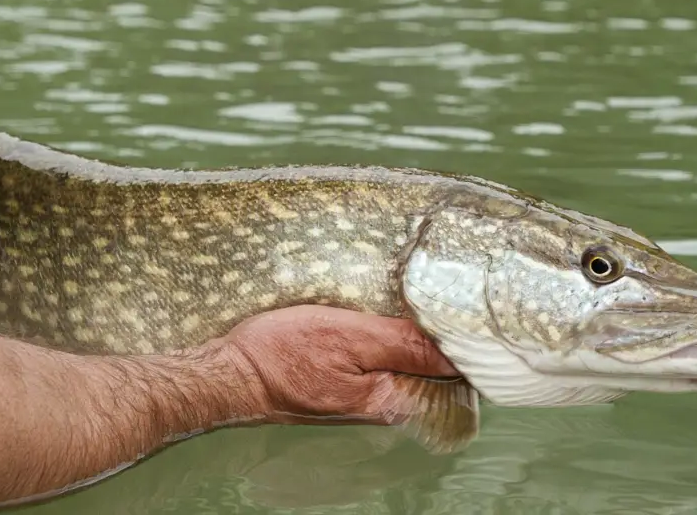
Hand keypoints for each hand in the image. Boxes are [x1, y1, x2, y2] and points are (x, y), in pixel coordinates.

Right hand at [212, 306, 459, 426]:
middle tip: (443, 290)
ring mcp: (367, 395)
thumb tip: (457, 352)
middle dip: (442, 332)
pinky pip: (386, 359)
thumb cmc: (282, 354)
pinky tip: (387, 311)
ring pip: (410, 360)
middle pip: (435, 366)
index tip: (466, 305)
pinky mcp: (350, 383)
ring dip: (415, 330)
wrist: (231, 374)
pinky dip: (391, 335)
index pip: (452, 371)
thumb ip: (404, 345)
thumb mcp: (348, 338)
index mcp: (391, 399)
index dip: (463, 337)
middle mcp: (385, 405)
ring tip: (419, 294)